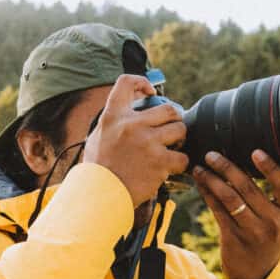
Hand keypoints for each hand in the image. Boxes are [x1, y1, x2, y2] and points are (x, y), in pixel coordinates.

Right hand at [82, 75, 189, 205]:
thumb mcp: (97, 137)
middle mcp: (131, 125)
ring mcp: (147, 142)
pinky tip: (170, 168)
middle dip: (174, 119)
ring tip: (171, 149)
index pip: (126, 82)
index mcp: (113, 116)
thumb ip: (113, 122)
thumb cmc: (97, 170)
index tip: (151, 93)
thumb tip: (128, 109)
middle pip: (168, 108)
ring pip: (180, 129)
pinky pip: (182, 157)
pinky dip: (180, 163)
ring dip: (179, 140)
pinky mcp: (160, 162)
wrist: (99, 196)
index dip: (142, 83)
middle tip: (170, 130)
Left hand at [192, 149, 279, 278]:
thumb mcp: (277, 219)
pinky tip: (200, 184)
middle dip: (227, 168)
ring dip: (212, 180)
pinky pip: (217, 210)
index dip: (270, 168)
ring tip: (200, 168)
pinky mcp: (233, 238)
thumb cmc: (266, 237)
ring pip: (229, 199)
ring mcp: (253, 231)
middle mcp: (273, 222)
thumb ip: (268, 197)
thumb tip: (243, 163)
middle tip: (212, 155)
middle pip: (249, 188)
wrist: (257, 274)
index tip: (255, 151)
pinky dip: (207, 194)